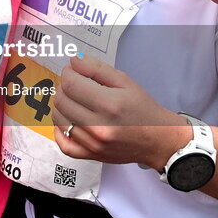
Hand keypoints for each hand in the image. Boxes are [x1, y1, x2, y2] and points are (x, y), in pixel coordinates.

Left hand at [51, 54, 187, 167]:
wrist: (157, 139)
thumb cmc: (142, 108)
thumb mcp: (125, 81)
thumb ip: (97, 68)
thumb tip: (74, 61)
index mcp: (109, 104)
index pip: (71, 84)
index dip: (68, 73)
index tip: (73, 70)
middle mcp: (99, 126)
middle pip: (62, 101)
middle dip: (65, 87)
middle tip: (76, 84)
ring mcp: (93, 144)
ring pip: (60, 120)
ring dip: (62, 106)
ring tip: (74, 100)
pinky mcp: (91, 156)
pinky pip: (64, 145)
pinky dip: (60, 131)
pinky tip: (68, 120)